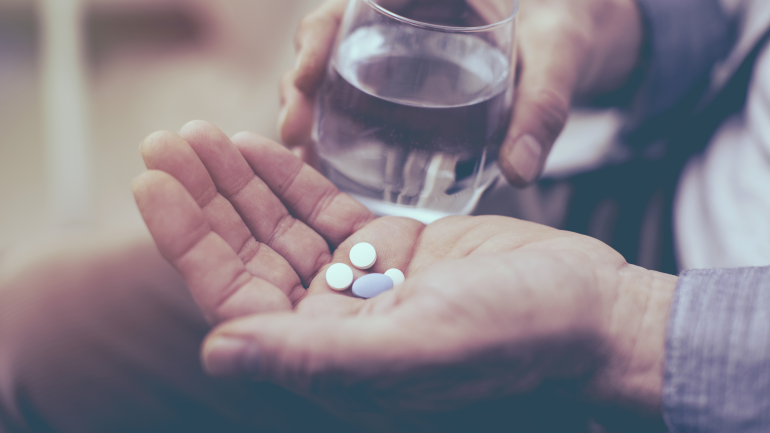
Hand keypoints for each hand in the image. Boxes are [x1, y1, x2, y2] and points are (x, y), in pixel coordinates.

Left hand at [134, 121, 674, 430]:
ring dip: (240, 180)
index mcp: (329, 357)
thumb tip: (215, 354)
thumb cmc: (517, 336)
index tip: (152, 181)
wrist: (589, 311)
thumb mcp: (415, 345)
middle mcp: (335, 324)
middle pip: (248, 254)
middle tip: (165, 140)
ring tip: (200, 132)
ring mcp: (363, 283)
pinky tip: (260, 143)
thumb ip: (315, 356)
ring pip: (281, 227)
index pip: (234, 297)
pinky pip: (324, 210)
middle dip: (205, 197)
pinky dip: (291, 176)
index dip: (187, 240)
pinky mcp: (393, 248)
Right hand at [279, 0, 642, 185]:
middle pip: (328, 37)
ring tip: (301, 154)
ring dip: (308, 108)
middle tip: (296, 129)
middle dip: (302, 80)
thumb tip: (519, 171)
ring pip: (333, 69)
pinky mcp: (399, 80)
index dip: (320, 34)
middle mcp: (399, 12)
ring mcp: (395, 47)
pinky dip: (333, 125)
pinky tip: (324, 160)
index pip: (354, 4)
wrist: (574, 31)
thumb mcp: (559, 55)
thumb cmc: (566, 25)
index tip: (308, 72)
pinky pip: (355, 96)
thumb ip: (543, 104)